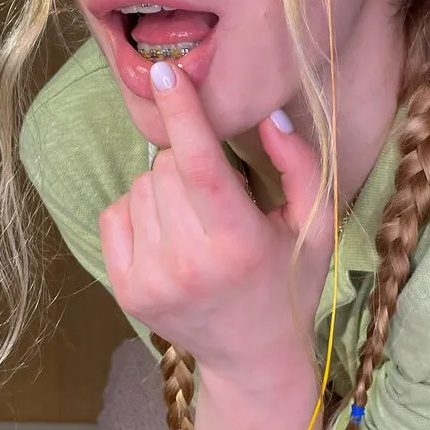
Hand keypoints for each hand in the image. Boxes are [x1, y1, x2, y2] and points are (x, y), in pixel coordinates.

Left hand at [99, 62, 333, 369]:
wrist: (254, 356)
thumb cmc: (291, 281)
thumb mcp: (315, 224)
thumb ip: (300, 165)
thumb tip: (267, 115)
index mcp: (240, 243)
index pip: (201, 164)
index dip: (182, 113)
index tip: (165, 73)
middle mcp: (190, 263)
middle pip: (168, 167)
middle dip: (190, 161)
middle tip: (217, 196)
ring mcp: (151, 279)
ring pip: (140, 187)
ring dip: (166, 188)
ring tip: (197, 221)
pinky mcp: (125, 290)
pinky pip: (114, 213)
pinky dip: (139, 210)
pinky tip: (170, 234)